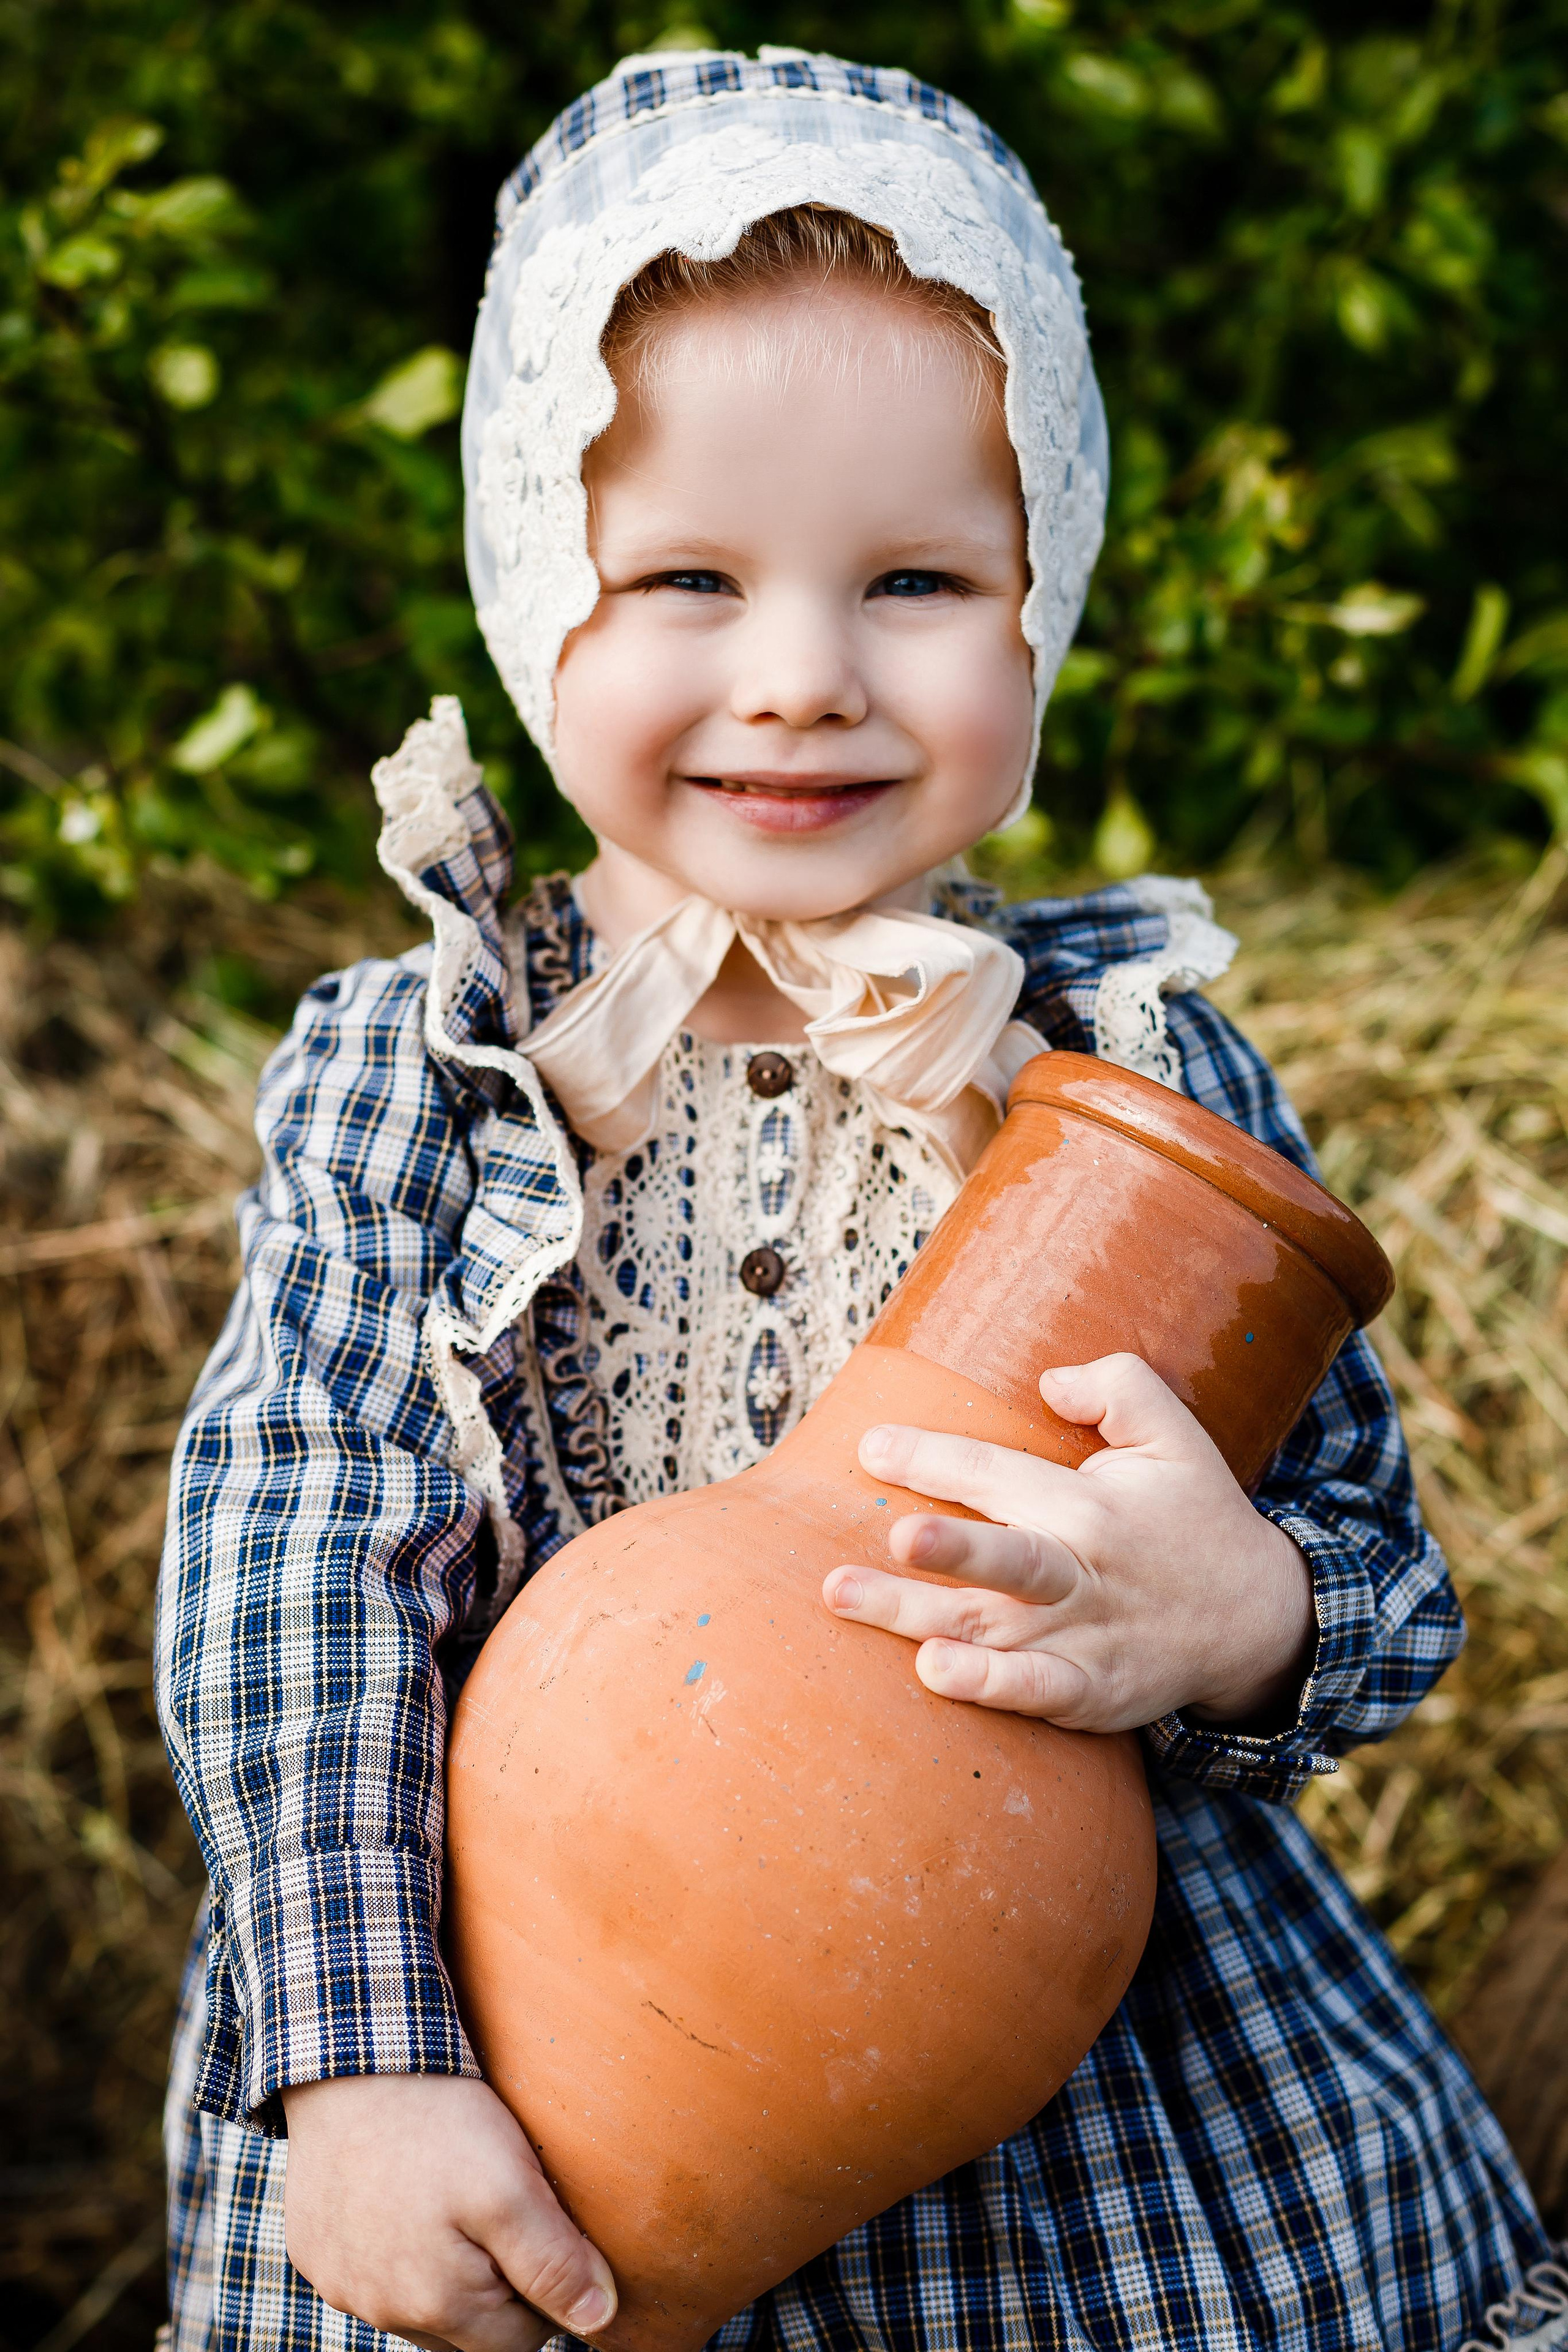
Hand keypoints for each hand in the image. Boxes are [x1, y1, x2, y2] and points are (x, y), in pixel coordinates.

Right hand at [281, 2073, 615, 2351]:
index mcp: (438, 2305)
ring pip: (420, 2307)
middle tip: (499, 2207)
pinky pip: (369, 2273)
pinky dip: (393, 2247)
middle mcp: (382, 2312)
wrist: (347, 2066)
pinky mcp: (315, 2251)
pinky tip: (402, 2195)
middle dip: (496, 2283)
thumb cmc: (435, 2123)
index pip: (522, 2339)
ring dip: (444, 2271)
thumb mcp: (510, 2186)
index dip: (545, 2287)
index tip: (540, 2227)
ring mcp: (342, 2285)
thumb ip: (554, 2263)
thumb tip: (597, 2319)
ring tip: (450, 2199)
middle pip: (469, 2332)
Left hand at [822, 1352, 1314, 1732]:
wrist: (1258, 1620)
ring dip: (915, 1615)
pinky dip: (988, 1685)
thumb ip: (1118, 1387)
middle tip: (895, 1537)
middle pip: (1007, 1558)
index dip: (933, 1459)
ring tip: (846, 1598)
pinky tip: (932, 1672)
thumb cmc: (1196, 1516)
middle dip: (951, 1549)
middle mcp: (1079, 1571)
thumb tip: (1048, 1379)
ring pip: (989, 1626)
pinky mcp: (1088, 1690)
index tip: (870, 1447)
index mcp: (1090, 1505)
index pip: (998, 1474)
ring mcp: (1081, 1637)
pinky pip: (1033, 1690)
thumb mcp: (1176, 1434)